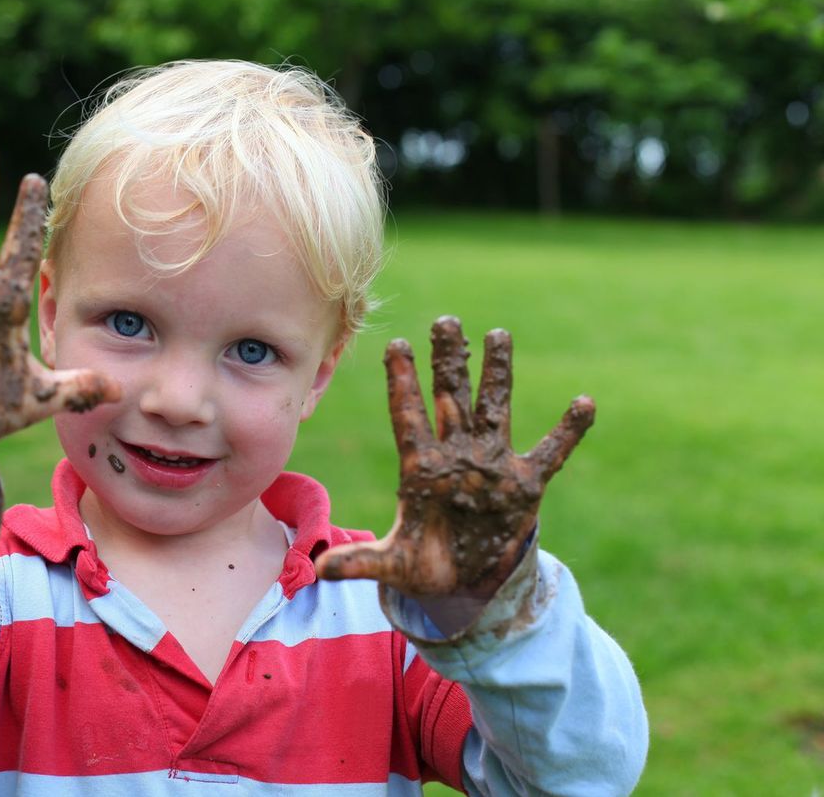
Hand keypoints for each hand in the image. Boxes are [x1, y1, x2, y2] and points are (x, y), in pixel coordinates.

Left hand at [315, 316, 593, 597]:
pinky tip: (585, 403)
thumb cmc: (422, 565)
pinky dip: (568, 431)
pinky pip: (551, 452)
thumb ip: (360, 562)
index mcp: (419, 467)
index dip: (402, 382)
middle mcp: (455, 455)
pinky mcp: (525, 484)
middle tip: (446, 321)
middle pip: (450, 398)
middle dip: (449, 361)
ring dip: (498, 374)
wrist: (464, 583)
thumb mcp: (392, 565)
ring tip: (499, 334)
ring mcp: (491, 464)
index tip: (396, 344)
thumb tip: (319, 571)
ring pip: (495, 408)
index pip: (407, 416)